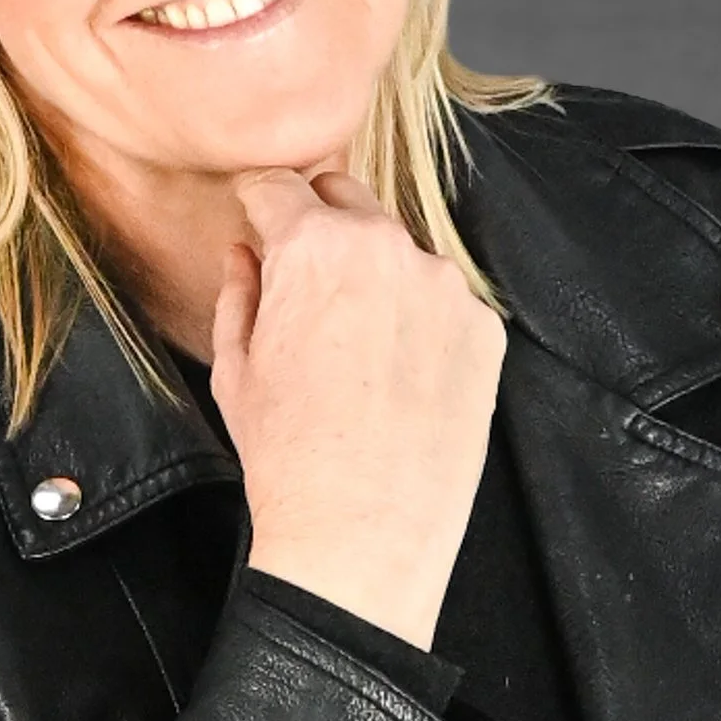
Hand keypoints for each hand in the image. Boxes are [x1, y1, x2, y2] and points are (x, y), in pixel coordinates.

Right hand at [212, 168, 504, 649]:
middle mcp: (387, 248)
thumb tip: (247, 253)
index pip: (279, 186)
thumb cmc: (289, 459)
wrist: (363, 534)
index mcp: (312, 247)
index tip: (259, 220)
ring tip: (357, 345)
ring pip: (399, 252)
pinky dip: (421, 320)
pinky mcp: (484, 328)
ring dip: (375, 274)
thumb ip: (239, 291)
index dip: (260, 204)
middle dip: (318, 223)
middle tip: (304, 279)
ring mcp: (445, 287)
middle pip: (345, 197)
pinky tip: (401, 375)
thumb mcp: (236, 370)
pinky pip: (444, 301)